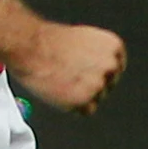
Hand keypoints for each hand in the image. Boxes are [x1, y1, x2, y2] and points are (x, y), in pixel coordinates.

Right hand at [11, 22, 126, 113]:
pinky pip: (85, 110)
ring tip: (60, 81)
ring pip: (96, 98)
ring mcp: (98, 84)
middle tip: (70, 79)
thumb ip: (97, 54)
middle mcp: (110, 66)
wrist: (30, 47)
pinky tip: (59, 91)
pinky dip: (73, 106)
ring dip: (81, 95)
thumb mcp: (83, 38)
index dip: (99, 71)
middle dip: (92, 84)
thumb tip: (96, 68)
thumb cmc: (48, 41)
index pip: (116, 67)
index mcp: (113, 46)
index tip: (87, 73)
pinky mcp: (84, 100)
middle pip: (108, 84)